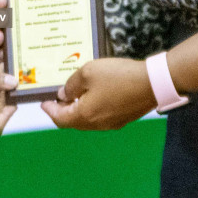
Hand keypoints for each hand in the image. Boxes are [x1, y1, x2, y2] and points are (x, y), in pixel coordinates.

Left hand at [40, 58, 156, 130]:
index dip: (50, 110)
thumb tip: (64, 95)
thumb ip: (71, 85)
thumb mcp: (88, 72)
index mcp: (85, 115)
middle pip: (73, 122)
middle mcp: (97, 124)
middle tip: (57, 98)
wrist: (153, 83)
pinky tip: (94, 96)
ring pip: (87, 121)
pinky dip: (91, 109)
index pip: (60, 119)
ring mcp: (111, 124)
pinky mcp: (123, 119)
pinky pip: (100, 118)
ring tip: (74, 95)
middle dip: (63, 111)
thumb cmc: (119, 76)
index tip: (44, 102)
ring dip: (78, 110)